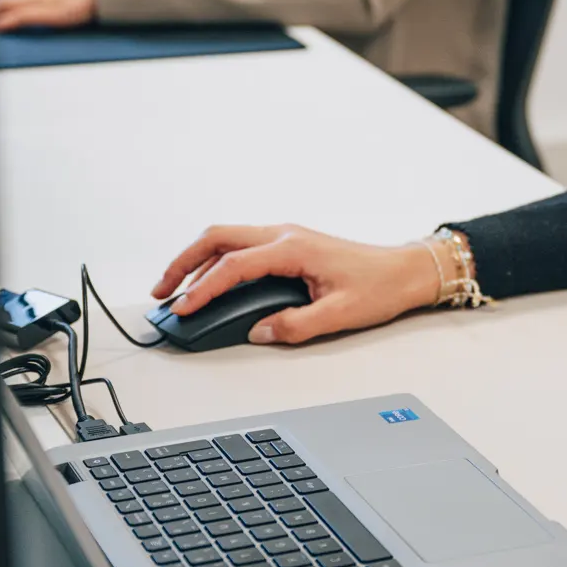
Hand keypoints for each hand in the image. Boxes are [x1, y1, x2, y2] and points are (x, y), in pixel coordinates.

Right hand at [150, 224, 443, 344]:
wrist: (405, 269)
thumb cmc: (380, 286)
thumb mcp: (339, 315)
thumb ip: (296, 326)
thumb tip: (259, 332)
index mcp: (293, 247)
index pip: (233, 265)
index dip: (203, 289)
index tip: (183, 309)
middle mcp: (285, 234)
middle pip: (218, 237)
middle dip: (183, 262)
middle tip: (161, 291)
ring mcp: (286, 236)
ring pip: (227, 238)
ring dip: (198, 260)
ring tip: (177, 291)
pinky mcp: (289, 244)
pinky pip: (242, 246)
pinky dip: (217, 261)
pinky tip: (211, 284)